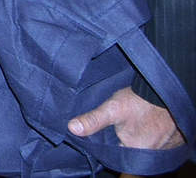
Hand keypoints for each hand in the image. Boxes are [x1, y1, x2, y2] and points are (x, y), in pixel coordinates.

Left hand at [69, 86, 184, 149]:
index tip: (104, 133)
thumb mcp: (112, 109)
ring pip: (142, 145)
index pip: (116, 153)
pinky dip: (148, 134)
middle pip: (129, 150)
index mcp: (135, 150)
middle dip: (122, 139)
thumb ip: (93, 120)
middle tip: (120, 124)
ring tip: (132, 122)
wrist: (165, 91)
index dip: (108, 143)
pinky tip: (143, 123)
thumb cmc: (139, 101)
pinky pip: (155, 141)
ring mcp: (164, 147)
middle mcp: (151, 153)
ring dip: (136, 136)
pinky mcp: (172, 140)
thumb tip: (72, 128)